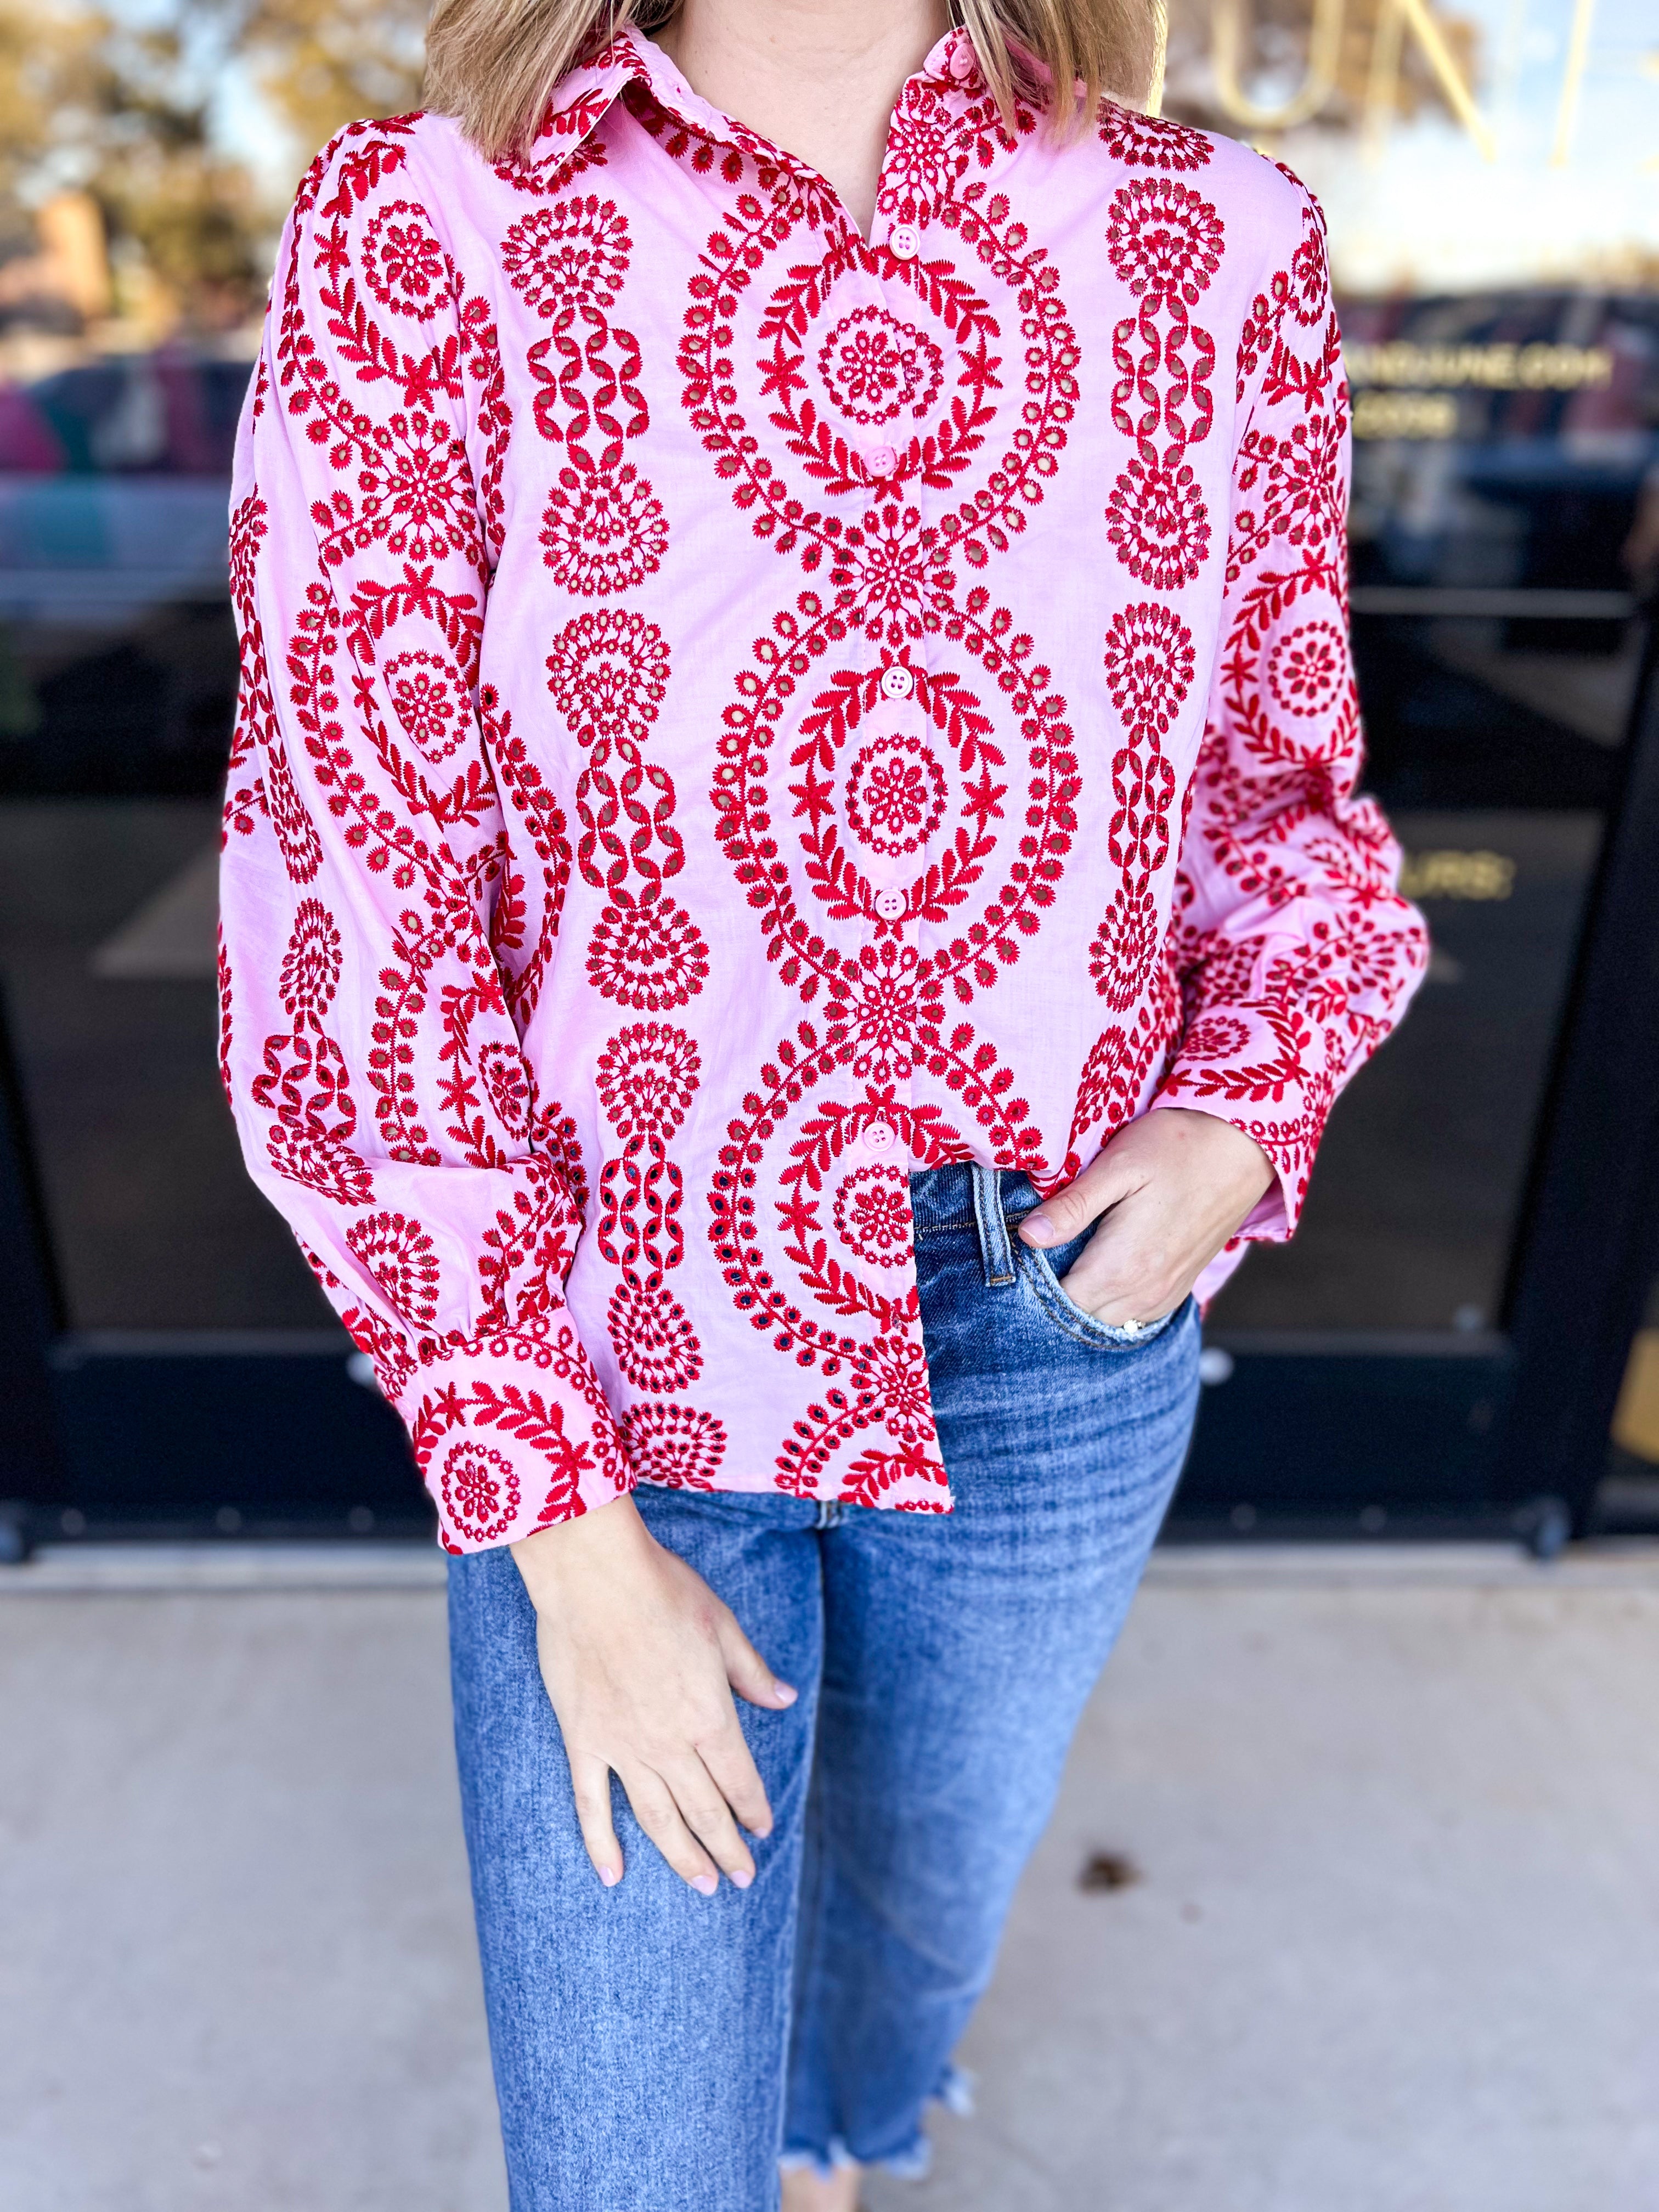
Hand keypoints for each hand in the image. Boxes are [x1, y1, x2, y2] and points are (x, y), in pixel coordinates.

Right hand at [512, 1495, 797, 1891]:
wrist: (593, 1576)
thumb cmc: (663, 1590)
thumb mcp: (723, 1626)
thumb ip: (751, 1672)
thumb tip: (784, 1700)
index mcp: (709, 1716)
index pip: (739, 1780)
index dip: (753, 1810)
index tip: (763, 1831)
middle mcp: (669, 1743)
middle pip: (704, 1811)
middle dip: (726, 1849)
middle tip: (740, 1878)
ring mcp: (622, 1747)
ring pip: (657, 1818)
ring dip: (682, 1857)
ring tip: (701, 1886)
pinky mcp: (583, 1740)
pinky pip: (591, 1804)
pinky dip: (602, 1844)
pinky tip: (613, 1875)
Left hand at [1016, 1107, 1275, 1325]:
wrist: (1242, 1147)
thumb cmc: (1177, 1147)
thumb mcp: (1118, 1166)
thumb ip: (1072, 1207)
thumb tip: (1028, 1237)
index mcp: (1123, 1264)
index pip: (1059, 1301)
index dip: (1033, 1282)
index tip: (1022, 1255)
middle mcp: (1145, 1291)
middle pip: (1080, 1315)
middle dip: (1054, 1294)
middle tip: (1040, 1254)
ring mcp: (1165, 1294)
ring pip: (1107, 1320)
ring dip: (1084, 1300)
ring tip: (1068, 1261)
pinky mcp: (1179, 1289)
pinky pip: (1134, 1316)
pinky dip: (1111, 1303)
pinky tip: (1101, 1272)